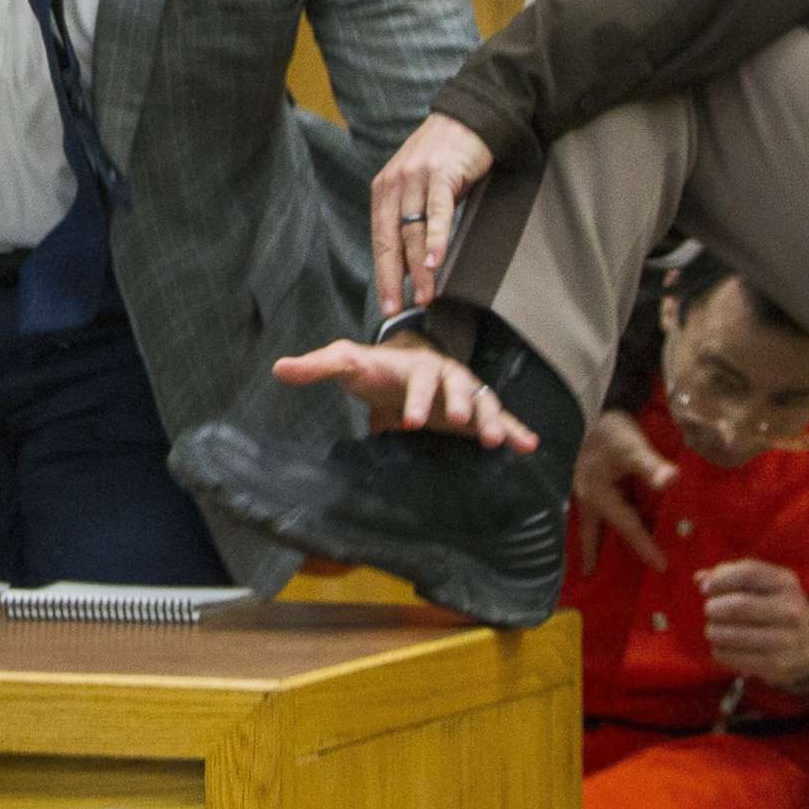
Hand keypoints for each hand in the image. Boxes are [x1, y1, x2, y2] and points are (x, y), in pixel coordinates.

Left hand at [271, 330, 540, 450]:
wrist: (398, 370)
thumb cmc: (373, 369)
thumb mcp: (345, 363)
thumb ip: (316, 367)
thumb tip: (278, 368)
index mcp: (413, 365)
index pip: (415, 379)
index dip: (413, 398)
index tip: (407, 421)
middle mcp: (444, 376)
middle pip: (457, 385)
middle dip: (460, 403)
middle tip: (458, 422)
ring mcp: (463, 395)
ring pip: (483, 403)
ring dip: (491, 419)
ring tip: (498, 440)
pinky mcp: (475, 414)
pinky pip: (500, 419)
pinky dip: (515, 430)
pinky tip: (529, 446)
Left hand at [369, 112, 493, 315]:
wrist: (468, 119)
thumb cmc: (445, 158)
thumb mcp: (419, 187)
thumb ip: (413, 220)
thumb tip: (413, 265)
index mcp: (384, 189)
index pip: (379, 239)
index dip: (384, 274)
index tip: (389, 303)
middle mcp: (394, 183)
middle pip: (390, 239)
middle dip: (393, 277)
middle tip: (398, 308)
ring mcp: (416, 178)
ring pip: (413, 230)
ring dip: (419, 267)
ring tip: (426, 294)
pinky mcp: (441, 173)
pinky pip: (437, 212)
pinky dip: (436, 238)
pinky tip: (436, 261)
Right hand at [574, 409, 677, 573]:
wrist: (589, 401)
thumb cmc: (611, 428)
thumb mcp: (632, 447)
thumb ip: (651, 467)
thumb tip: (673, 481)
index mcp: (598, 494)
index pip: (626, 527)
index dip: (645, 546)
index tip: (661, 567)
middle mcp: (586, 495)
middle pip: (591, 530)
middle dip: (591, 551)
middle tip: (590, 575)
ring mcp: (583, 486)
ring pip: (588, 519)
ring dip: (591, 537)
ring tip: (590, 558)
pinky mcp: (586, 476)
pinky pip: (592, 506)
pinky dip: (595, 519)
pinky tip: (599, 520)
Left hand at [699, 559, 808, 687]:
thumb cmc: (774, 606)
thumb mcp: (761, 584)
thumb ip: (730, 576)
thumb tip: (700, 579)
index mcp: (786, 583)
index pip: (748, 573)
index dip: (720, 579)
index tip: (706, 589)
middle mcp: (792, 609)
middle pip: (740, 605)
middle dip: (714, 608)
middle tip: (709, 611)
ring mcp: (788, 639)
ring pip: (736, 635)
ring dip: (714, 632)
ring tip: (712, 631)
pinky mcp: (779, 665)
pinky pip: (738, 659)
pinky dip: (721, 653)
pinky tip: (720, 648)